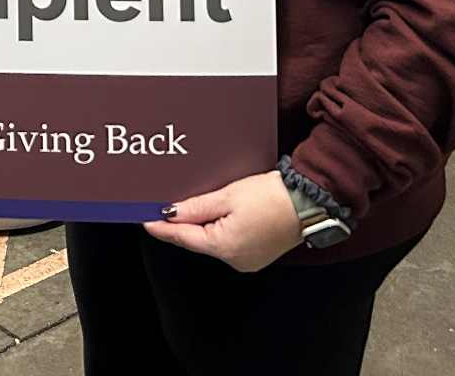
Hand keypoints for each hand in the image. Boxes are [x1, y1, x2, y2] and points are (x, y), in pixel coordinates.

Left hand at [143, 172, 300, 272]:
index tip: (144, 219)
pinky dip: (219, 228)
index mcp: (225, 247)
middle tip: (164, 206)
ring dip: (202, 223)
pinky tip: (216, 213)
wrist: (310, 201)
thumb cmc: (273, 197)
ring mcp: (247, 259)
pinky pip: (228, 241)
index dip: (162, 227)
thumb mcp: (228, 196)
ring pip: (213, 240)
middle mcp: (235, 259)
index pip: (183, 237)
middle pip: (198, 239)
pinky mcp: (257, 254)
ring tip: (191, 205)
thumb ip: (196, 206)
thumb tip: (171, 213)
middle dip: (183, 223)